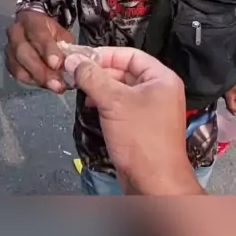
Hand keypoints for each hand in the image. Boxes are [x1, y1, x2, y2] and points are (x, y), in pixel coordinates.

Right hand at [5, 10, 74, 92]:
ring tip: (54, 86)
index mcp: (31, 20)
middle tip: (56, 83)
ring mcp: (9, 48)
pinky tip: (45, 84)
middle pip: (23, 52)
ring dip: (37, 79)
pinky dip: (32, 81)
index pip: (37, 34)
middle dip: (41, 70)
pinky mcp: (9, 62)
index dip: (47, 50)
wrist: (35, 29)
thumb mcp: (62, 35)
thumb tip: (73, 65)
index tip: (57, 64)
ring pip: (18, 66)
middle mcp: (16, 33)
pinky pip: (18, 75)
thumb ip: (66, 48)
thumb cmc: (51, 33)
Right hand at [64, 47, 201, 194]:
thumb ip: (92, 78)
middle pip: (124, 71)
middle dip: (99, 72)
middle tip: (76, 73)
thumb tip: (74, 61)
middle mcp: (159, 90)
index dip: (104, 54)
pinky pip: (121, 106)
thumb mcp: (113, 102)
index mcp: (161, 78)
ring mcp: (151, 109)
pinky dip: (105, 103)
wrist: (154, 181)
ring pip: (120, 89)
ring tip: (81, 89)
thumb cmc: (143, 140)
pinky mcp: (141, 125)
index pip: (130, 55)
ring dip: (100, 87)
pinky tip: (92, 106)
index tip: (82, 57)